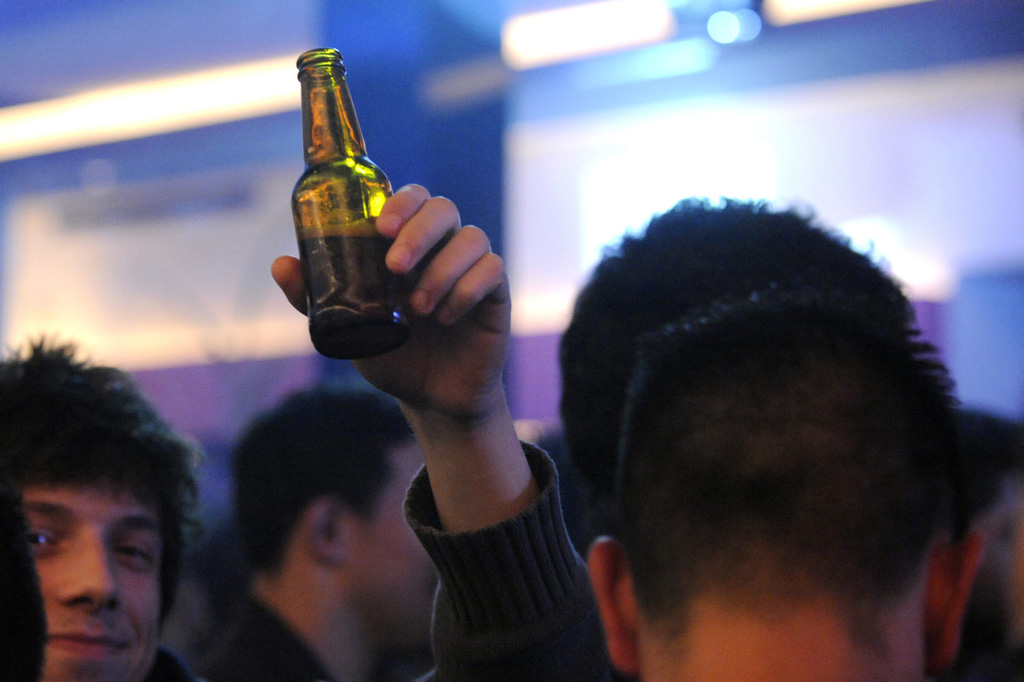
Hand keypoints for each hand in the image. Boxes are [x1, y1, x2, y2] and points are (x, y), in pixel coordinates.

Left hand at [273, 184, 509, 422]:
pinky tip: (447, 317)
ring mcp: (471, 269)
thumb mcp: (348, 329)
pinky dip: (466, 290)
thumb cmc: (391, 355)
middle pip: (443, 208)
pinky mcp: (496, 294)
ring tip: (417, 308)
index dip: (400, 201)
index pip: (411, 199)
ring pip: (471, 238)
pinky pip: (492, 270)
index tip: (379, 226)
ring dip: (442, 269)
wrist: (433, 399)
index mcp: (407, 245)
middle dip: (418, 231)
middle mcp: (442, 248)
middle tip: (394, 266)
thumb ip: (315, 298)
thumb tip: (281, 264)